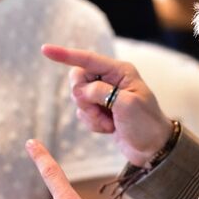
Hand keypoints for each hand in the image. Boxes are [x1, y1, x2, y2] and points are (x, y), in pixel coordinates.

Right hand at [42, 44, 172, 166]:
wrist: (153, 149)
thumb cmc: (146, 124)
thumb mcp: (127, 105)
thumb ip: (101, 92)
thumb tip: (83, 91)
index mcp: (120, 71)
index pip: (87, 59)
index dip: (65, 55)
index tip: (45, 50)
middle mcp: (111, 79)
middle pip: (78, 79)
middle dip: (83, 98)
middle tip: (100, 109)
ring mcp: (104, 95)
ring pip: (78, 98)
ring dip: (91, 114)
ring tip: (110, 122)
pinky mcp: (100, 110)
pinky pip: (82, 113)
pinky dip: (93, 123)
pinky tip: (109, 128)